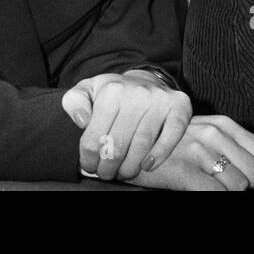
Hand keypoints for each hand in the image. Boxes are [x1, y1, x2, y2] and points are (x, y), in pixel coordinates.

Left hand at [62, 71, 191, 179]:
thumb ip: (74, 102)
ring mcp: (160, 100)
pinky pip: (171, 136)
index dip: (89, 159)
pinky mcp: (180, 107)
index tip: (90, 166)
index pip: (95, 137)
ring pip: (142, 146)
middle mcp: (137, 93)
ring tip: (124, 172)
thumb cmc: (112, 93)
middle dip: (108, 167)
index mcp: (111, 91)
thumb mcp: (87, 90)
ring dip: (130, 167)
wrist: (144, 81)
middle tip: (107, 173)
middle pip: (118, 145)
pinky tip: (148, 165)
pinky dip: (160, 154)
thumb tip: (82, 120)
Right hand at [127, 115, 253, 191]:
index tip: (246, 175)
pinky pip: (214, 193)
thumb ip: (230, 145)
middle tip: (227, 185)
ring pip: (237, 186)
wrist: (131, 145)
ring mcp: (197, 152)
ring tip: (210, 187)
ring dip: (227, 192)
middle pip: (253, 174)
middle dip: (245, 185)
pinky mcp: (183, 171)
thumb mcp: (203, 132)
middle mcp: (212, 134)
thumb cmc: (171, 144)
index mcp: (221, 124)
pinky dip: (214, 196)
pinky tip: (202, 190)